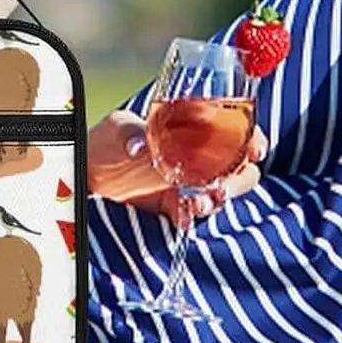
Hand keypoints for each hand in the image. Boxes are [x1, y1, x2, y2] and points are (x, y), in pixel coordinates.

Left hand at [88, 108, 267, 219]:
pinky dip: (193, 214)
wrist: (88, 170)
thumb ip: (129, 132)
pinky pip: (195, 214)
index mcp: (193, 130)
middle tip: (223, 181)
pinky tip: (183, 212)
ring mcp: (189, 183)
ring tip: (201, 199)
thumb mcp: (117, 128)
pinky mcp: (175, 206)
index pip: (236, 132)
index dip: (251, 139)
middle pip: (241, 168)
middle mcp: (198, 157)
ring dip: (218, 197)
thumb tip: (139, 145)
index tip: (253, 147)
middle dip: (241, 176)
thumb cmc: (107, 140)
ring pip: (223, 192)